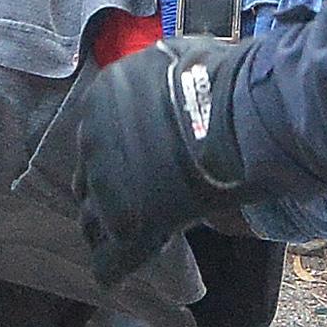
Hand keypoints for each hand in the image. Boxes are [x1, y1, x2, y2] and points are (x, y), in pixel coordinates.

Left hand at [73, 34, 257, 287]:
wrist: (239, 116)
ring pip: (91, 224)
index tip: (144, 167)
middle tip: (138, 203)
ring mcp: (106, 191)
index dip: (120, 158)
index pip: (95, 141)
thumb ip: (161, 74)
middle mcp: (93, 143)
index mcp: (101, 101)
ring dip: (111, 230)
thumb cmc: (221, 82)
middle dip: (109, 194)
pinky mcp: (126, 232)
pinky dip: (120, 267)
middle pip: (87, 182)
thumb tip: (172, 73)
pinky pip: (108, 265)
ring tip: (134, 238)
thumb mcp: (179, 58)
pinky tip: (133, 267)